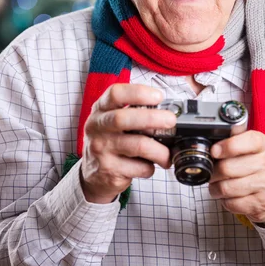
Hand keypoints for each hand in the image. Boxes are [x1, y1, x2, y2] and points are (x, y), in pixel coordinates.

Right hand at [80, 84, 175, 203]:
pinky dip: (151, 167)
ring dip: (160, 150)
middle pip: (123, 118)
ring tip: (167, 154)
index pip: (115, 93)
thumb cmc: (111, 140)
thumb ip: (134, 113)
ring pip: (138, 146)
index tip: (158, 96)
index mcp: (101, 109)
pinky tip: (149, 166)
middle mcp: (97, 127)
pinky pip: (140, 167)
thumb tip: (167, 113)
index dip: (138, 92)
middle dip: (152, 118)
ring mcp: (101, 149)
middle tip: (171, 120)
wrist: (93, 173)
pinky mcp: (109, 170)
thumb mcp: (113, 121)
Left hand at [209, 131, 264, 227]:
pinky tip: (230, 197)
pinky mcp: (263, 203)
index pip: (244, 142)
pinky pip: (232, 203)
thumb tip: (213, 137)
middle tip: (212, 174)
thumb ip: (233, 139)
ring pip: (226, 188)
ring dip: (216, 189)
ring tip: (217, 186)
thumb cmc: (257, 167)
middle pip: (227, 168)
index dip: (226, 146)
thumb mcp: (250, 148)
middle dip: (213, 173)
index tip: (214, 151)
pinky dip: (225, 201)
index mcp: (262, 144)